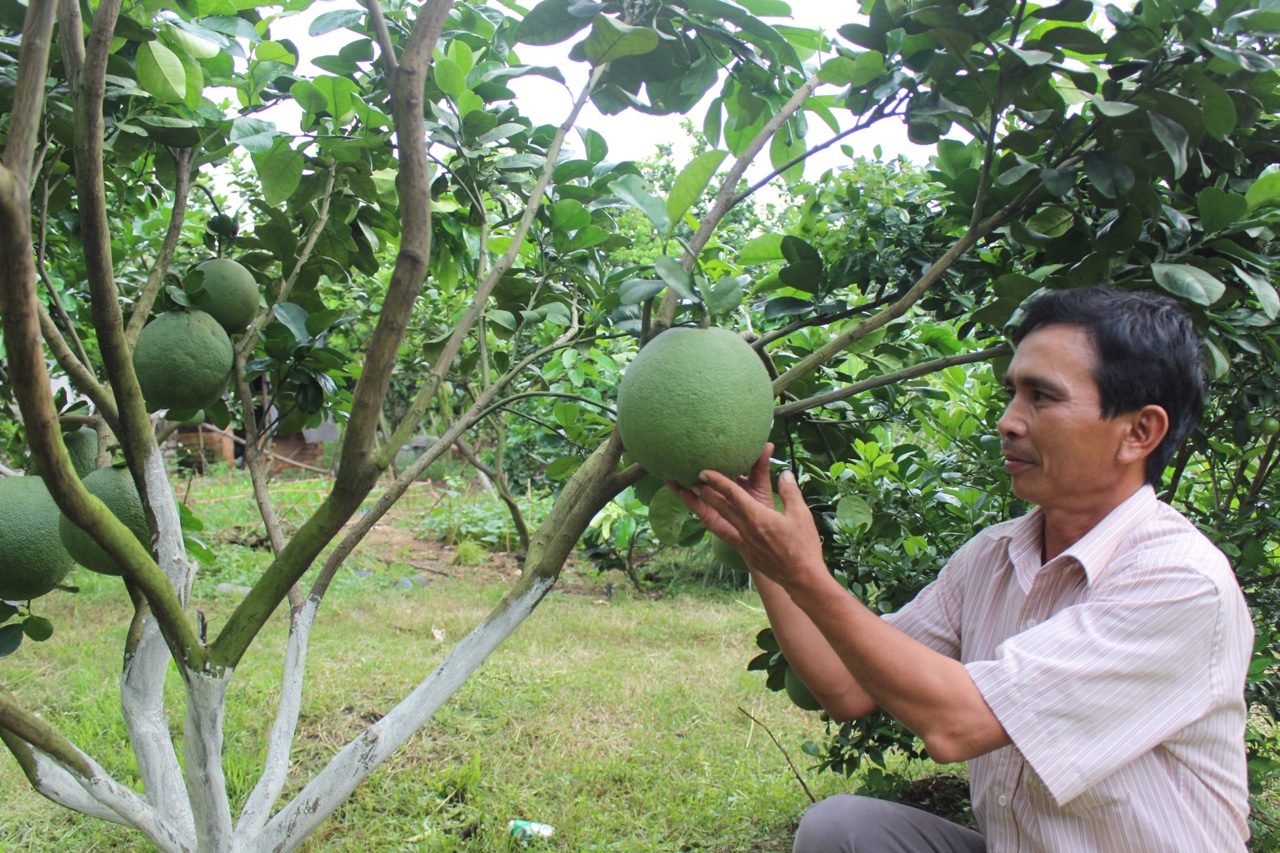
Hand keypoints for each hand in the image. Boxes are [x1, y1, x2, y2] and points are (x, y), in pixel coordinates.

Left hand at [667, 444, 826, 588]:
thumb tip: (784, 473)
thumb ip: (790, 492)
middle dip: (704, 493)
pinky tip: (712, 522)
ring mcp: (744, 543)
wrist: (801, 578)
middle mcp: (746, 529)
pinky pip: (726, 536)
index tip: (704, 471)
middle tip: (690, 480)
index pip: (733, 494)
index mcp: (757, 517)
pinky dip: (716, 526)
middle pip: (720, 508)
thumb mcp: (801, 515)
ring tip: (691, 498)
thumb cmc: (803, 546)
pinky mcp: (747, 553)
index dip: (717, 481)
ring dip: (704, 509)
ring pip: (719, 522)